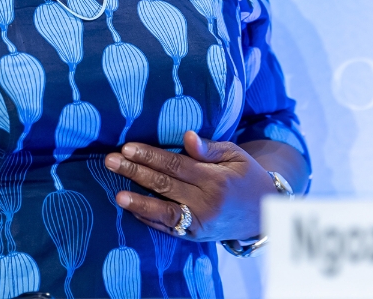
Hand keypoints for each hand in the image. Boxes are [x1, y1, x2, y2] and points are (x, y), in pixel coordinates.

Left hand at [104, 130, 276, 240]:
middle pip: (164, 185)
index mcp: (215, 179)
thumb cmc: (245, 176)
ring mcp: (199, 223)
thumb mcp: (235, 156)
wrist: (262, 213)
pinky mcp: (194, 236)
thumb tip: (187, 136)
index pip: (176, 165)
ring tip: (116, 195)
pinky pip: (168, 228)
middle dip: (135, 172)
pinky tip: (131, 209)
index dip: (150, 156)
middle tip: (110, 161)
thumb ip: (210, 148)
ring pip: (163, 212)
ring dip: (138, 202)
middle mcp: (206, 203)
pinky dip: (149, 219)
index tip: (128, 147)